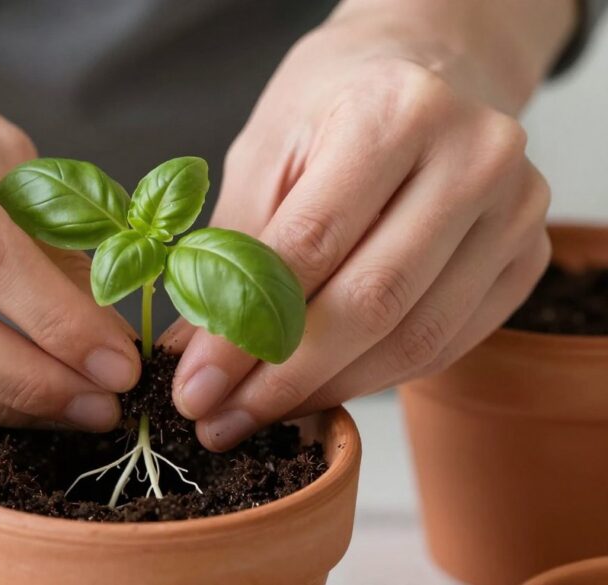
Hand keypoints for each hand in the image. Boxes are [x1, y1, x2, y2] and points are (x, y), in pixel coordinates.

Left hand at [164, 1, 574, 449]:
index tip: (193, 387)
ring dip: (325, 390)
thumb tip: (193, 356)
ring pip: (413, 336)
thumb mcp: (265, 153)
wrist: (423, 71)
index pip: (310, 245)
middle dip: (282, 377)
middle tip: (219, 421)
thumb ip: (231, 251)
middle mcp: (472, 157)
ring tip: (257, 413)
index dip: (244, 330)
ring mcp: (514, 210)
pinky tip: (317, 389)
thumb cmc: (331, 106)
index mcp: (394, 113)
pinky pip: (446, 343)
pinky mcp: (526, 256)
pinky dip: (374, 378)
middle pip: (371, 301)